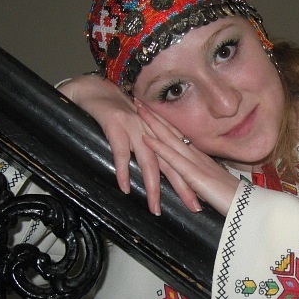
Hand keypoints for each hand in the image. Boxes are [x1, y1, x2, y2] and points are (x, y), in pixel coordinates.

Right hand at [58, 75, 200, 214]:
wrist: (95, 90)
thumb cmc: (117, 114)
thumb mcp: (140, 130)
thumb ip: (152, 148)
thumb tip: (162, 173)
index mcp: (160, 133)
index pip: (181, 159)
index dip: (192, 178)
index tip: (203, 197)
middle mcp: (152, 131)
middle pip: (171, 163)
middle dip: (183, 186)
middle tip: (193, 207)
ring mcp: (135, 129)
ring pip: (148, 162)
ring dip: (153, 187)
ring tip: (155, 208)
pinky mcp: (116, 127)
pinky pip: (121, 153)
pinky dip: (123, 171)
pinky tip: (125, 188)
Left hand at [137, 102, 240, 215]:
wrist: (249, 208)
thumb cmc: (235, 200)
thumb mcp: (216, 187)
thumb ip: (203, 181)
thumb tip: (195, 182)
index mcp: (202, 159)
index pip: (179, 137)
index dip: (166, 122)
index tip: (153, 110)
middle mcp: (197, 156)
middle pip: (173, 132)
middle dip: (156, 116)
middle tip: (140, 99)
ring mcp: (196, 164)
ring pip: (170, 139)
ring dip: (153, 124)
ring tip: (138, 108)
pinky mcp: (194, 175)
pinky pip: (173, 159)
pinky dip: (158, 147)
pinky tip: (145, 138)